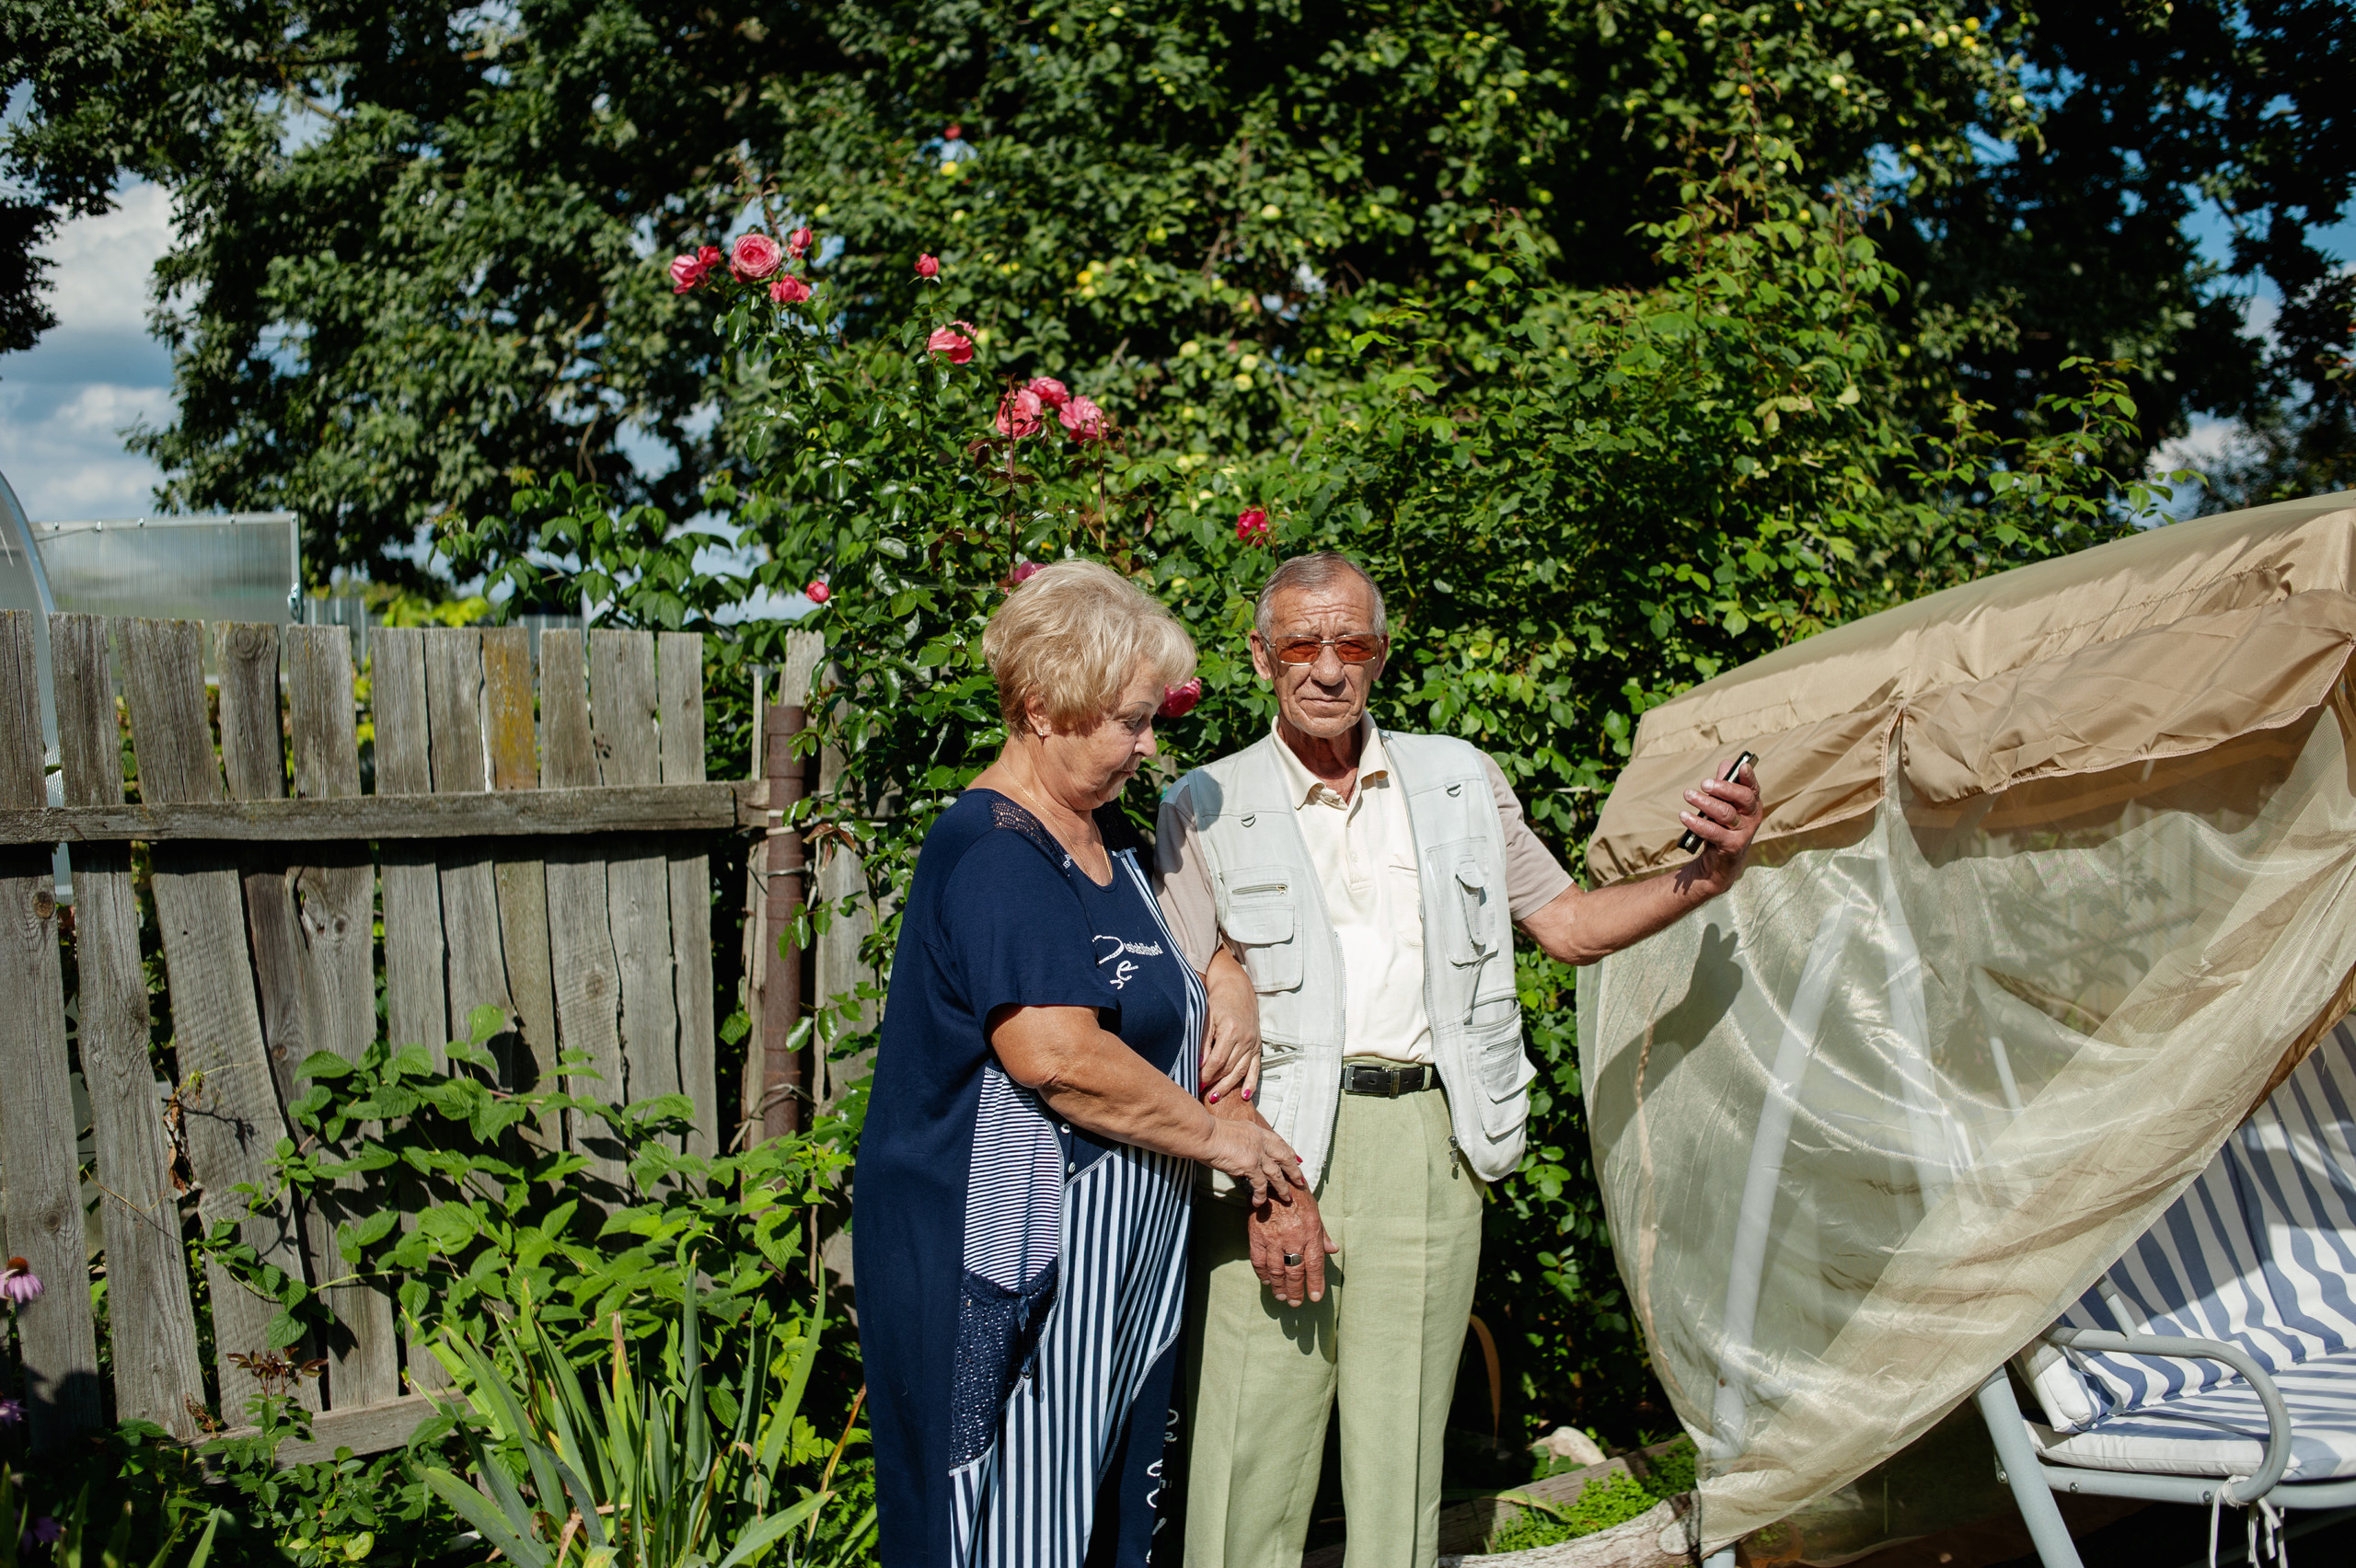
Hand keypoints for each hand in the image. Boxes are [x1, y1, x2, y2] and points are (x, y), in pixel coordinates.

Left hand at [1199, 948, 1261, 1105]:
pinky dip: (1252, 1083)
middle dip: (1215, 1083)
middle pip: (1229, 1068)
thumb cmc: (1218, 1002)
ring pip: (1241, 1071)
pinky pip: (1256, 1068)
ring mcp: (1253, 1043)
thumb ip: (1203, 1042)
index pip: (1218, 1060)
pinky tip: (1246, 1096)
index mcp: (1231, 1030)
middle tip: (1203, 1094)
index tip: (1196, 1082)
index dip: (1206, 1074)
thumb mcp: (1207, 1018)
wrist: (1237, 988)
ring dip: (1229, 1087)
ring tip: (1216, 1097)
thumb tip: (1198, 1064)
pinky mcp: (1258, 1046)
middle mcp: (1245, 1038)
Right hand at [1202, 1116, 1303, 1205]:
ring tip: (1287, 1197)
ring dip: (1283, 1187)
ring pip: (1276, 1173)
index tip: (1296, 1159)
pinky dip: (1261, 1195)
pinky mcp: (1250, 1165)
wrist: (1203, 1134)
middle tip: (1300, 1181)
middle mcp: (1260, 1140)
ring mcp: (1257, 1153)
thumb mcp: (1231, 1131)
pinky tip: (1259, 1202)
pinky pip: (1260, 1184)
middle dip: (1294, 1170)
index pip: (1278, 1142)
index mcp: (1256, 1131)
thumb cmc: (1209, 1133)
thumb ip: (1241, 1141)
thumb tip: (1241, 1152)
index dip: (1288, 1152)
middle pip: (1285, 1156)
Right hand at [1248, 1180, 1336, 1306]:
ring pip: (1277, 1270)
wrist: (1272, 1181)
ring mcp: (1273, 1238)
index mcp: (1310, 1232)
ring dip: (1279, 1287)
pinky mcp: (1257, 1236)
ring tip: (1282, 1297)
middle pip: (1295, 1271)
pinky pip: (1259, 1261)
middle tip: (1296, 1303)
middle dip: (1296, 1290)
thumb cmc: (1297, 1196)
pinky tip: (1267, 1281)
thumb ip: (1322, 1235)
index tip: (1315, 1297)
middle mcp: (1293, 1237)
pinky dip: (1263, 1274)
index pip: (1314, 1264)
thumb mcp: (1315, 1212)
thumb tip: (1333, 1250)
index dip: (1315, 1283)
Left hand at [1679, 756, 1762, 891]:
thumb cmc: (1722, 828)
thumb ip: (1724, 786)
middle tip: (1704, 783)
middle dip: (1723, 788)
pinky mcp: (1732, 846)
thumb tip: (1726, 765)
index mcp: (1752, 804)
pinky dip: (1697, 823)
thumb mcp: (1724, 806)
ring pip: (1726, 813)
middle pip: (1742, 798)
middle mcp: (1752, 817)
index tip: (1742, 766)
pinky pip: (1713, 832)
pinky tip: (1684, 816)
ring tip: (1688, 794)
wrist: (1720, 864)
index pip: (1753, 787)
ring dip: (1705, 803)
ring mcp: (1744, 833)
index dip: (1749, 777)